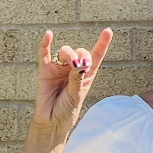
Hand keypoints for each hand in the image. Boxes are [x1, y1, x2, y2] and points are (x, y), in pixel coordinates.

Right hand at [30, 28, 112, 150]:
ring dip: (69, 54)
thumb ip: (77, 79)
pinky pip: (45, 54)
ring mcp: (59, 69)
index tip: (108, 31)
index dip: (102, 43)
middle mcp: (73, 69)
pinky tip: (48, 34)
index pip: (96, 56)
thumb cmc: (67, 110)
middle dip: (81, 55)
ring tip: (69, 64)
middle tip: (79, 65)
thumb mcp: (77, 95)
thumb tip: (78, 63)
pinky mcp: (45, 71)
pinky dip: (46, 44)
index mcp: (86, 75)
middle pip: (80, 52)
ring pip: (64, 52)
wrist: (51, 122)